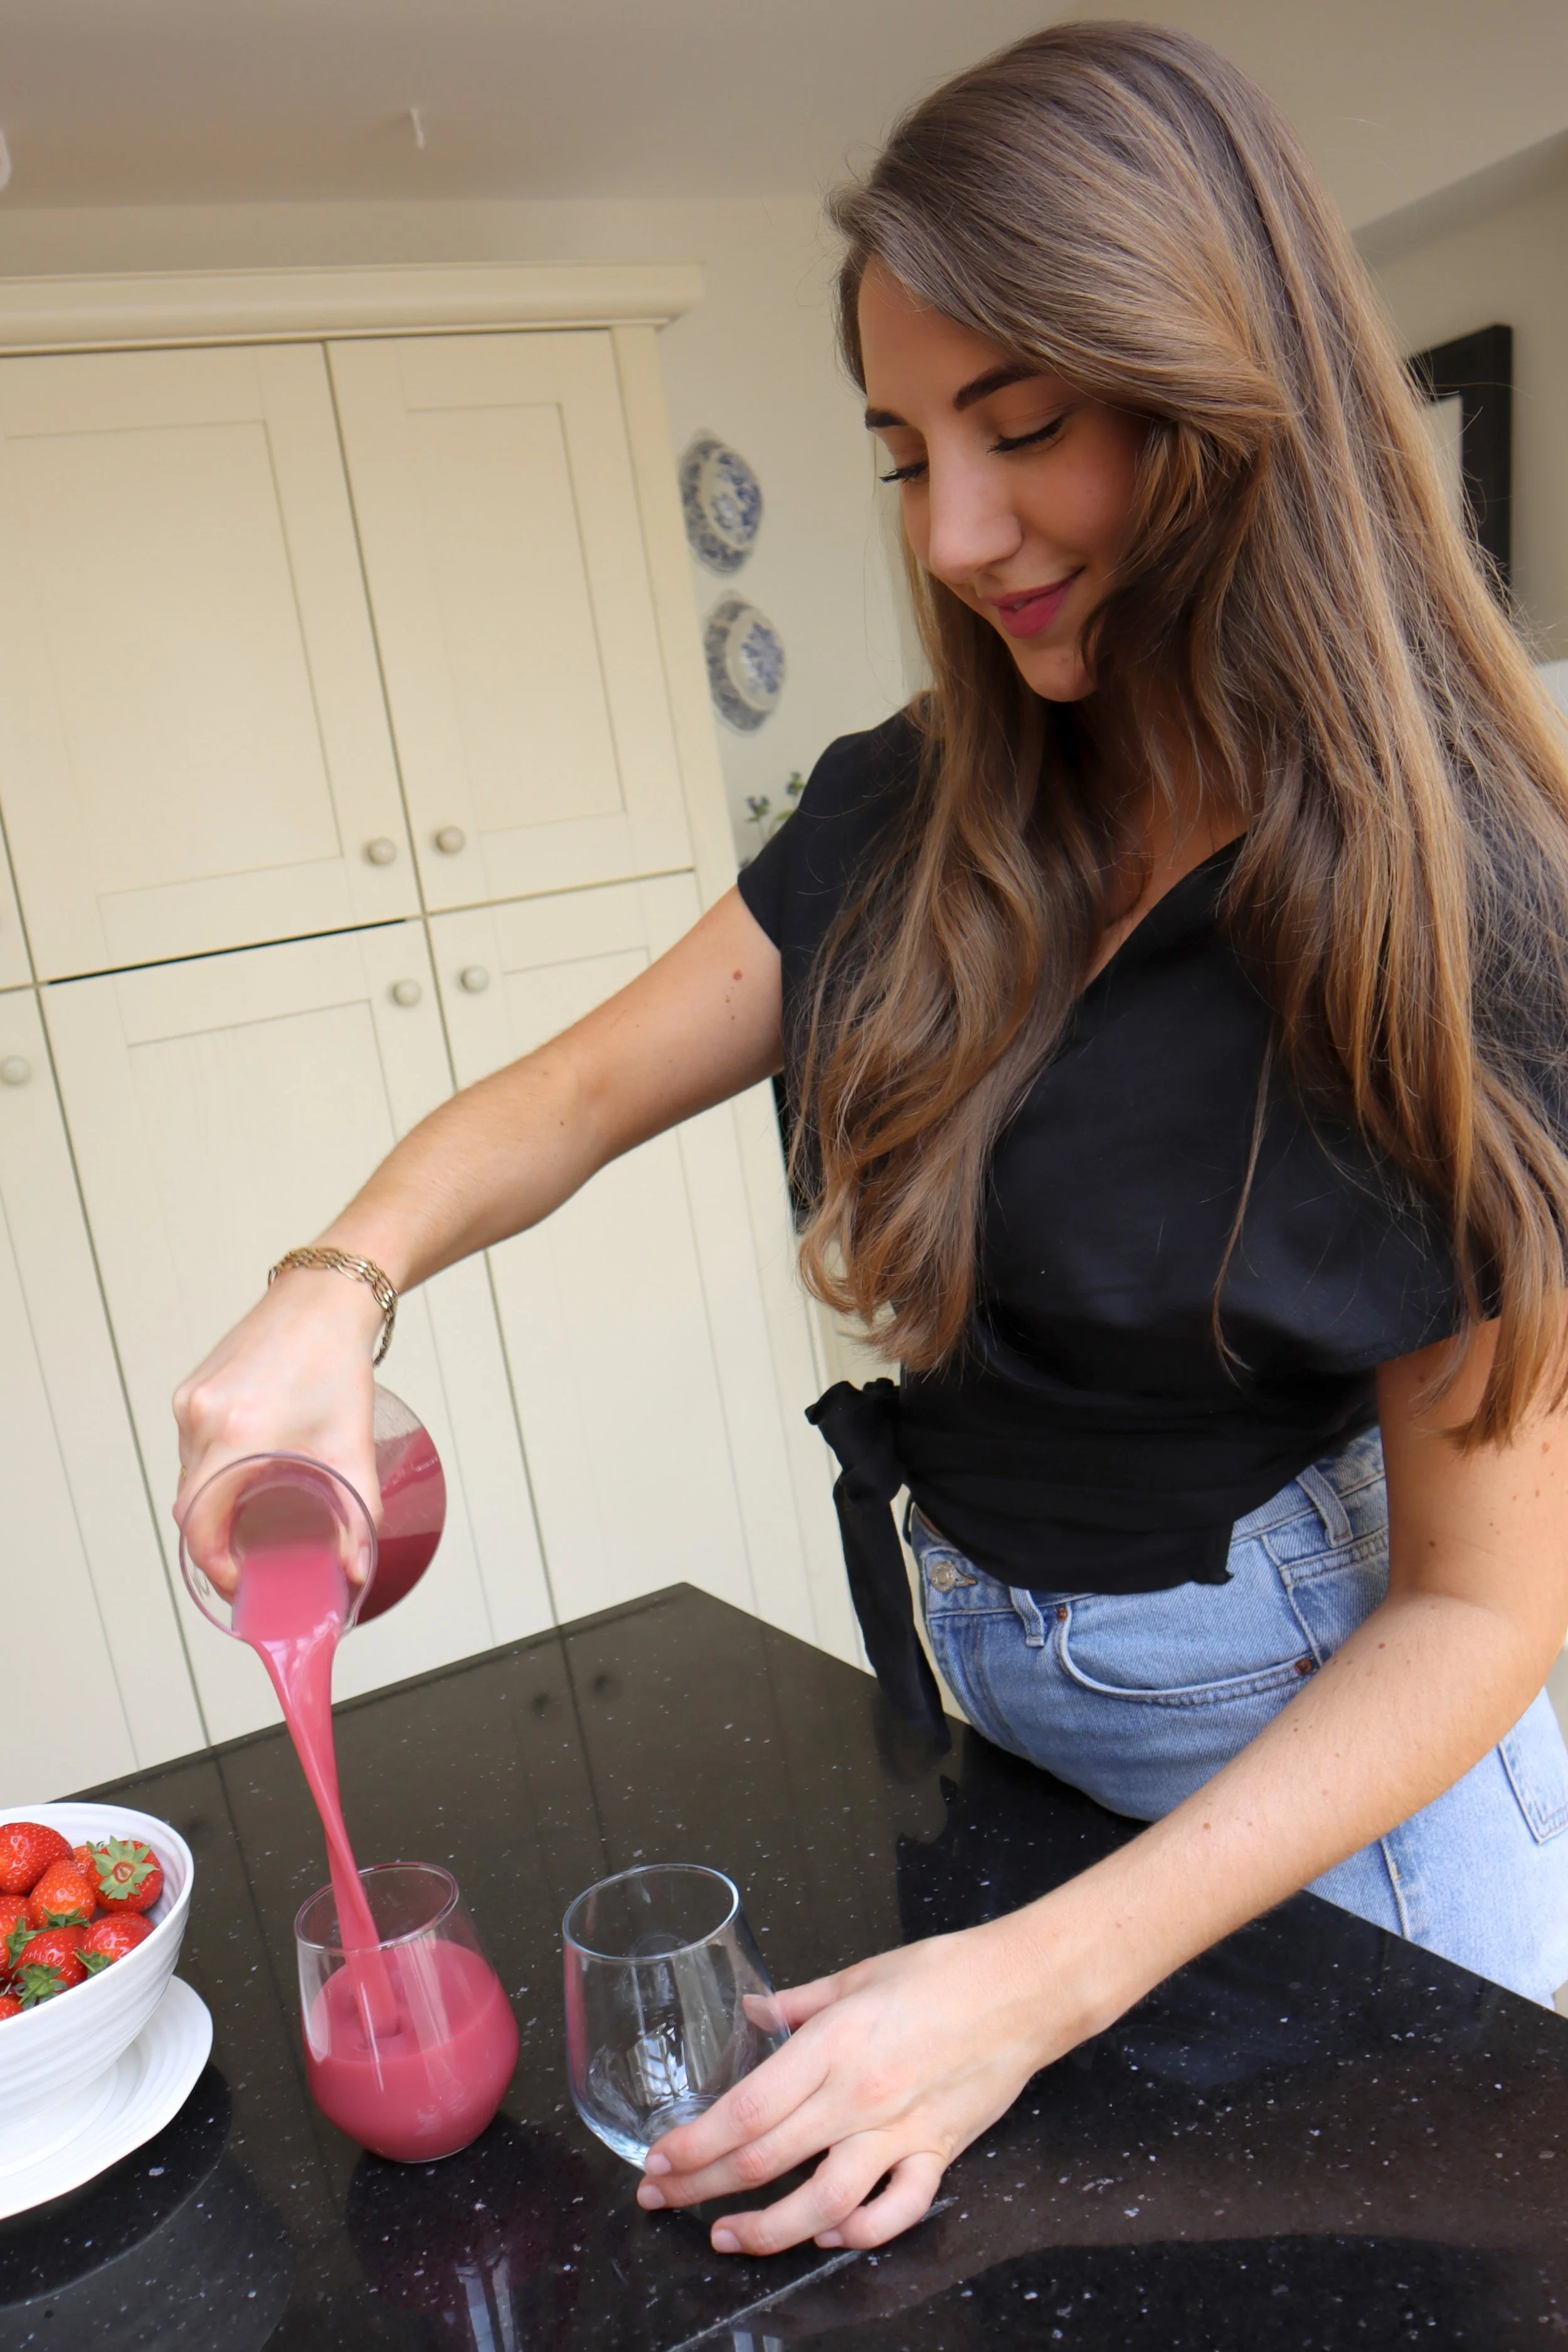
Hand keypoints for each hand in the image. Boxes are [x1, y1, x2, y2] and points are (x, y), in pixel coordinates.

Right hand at [172, 1265, 385, 1591]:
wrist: (323, 1301)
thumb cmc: (339, 1367)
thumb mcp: (354, 1447)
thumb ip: (360, 1513)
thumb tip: (356, 1568)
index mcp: (238, 1435)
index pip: (198, 1522)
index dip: (213, 1563)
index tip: (237, 1582)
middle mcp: (203, 1418)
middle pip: (191, 1503)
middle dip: (215, 1539)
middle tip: (248, 1560)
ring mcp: (191, 1400)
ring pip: (188, 1473)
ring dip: (213, 1501)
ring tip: (247, 1519)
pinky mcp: (190, 1388)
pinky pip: (191, 1444)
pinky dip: (211, 1467)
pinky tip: (240, 1474)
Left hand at [636, 1914, 1087, 2255]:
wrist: (1024, 1988)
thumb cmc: (942, 1972)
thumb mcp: (858, 1974)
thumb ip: (798, 2002)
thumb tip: (752, 2012)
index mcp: (835, 2042)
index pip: (748, 2109)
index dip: (696, 2142)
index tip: (659, 2158)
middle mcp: (862, 2095)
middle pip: (767, 2158)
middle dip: (703, 2185)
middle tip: (661, 2197)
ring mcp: (903, 2131)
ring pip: (824, 2204)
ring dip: (767, 2230)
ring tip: (726, 2236)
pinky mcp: (940, 2154)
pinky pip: (895, 2212)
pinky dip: (856, 2233)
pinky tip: (824, 2235)